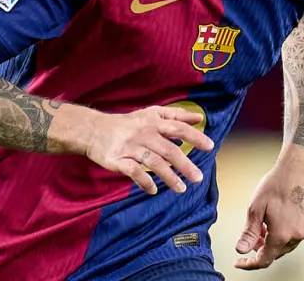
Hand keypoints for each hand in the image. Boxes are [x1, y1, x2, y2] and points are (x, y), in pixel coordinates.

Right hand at [84, 106, 213, 194]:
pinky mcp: (118, 160)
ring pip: (153, 162)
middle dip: (184, 164)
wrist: (93, 130)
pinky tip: (154, 190)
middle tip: (198, 178)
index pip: (177, 128)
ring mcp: (130, 147)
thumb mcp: (151, 114)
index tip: (210, 147)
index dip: (194, 136)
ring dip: (169, 177)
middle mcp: (144, 133)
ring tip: (181, 189)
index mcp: (153, 122)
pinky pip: (134, 172)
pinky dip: (145, 182)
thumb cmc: (128, 124)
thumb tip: (199, 117)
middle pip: (168, 149)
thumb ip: (175, 115)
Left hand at [234, 147, 303, 269]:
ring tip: (262, 226)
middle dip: (261, 248)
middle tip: (251, 238)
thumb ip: (249, 233)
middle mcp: (297, 235)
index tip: (240, 262)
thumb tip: (241, 249)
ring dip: (273, 241)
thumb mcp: (255, 208)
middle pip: (276, 252)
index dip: (250, 264)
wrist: (298, 167)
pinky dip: (284, 232)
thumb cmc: (277, 183)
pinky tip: (276, 220)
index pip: (264, 259)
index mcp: (281, 235)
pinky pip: (295, 234)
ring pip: (286, 244)